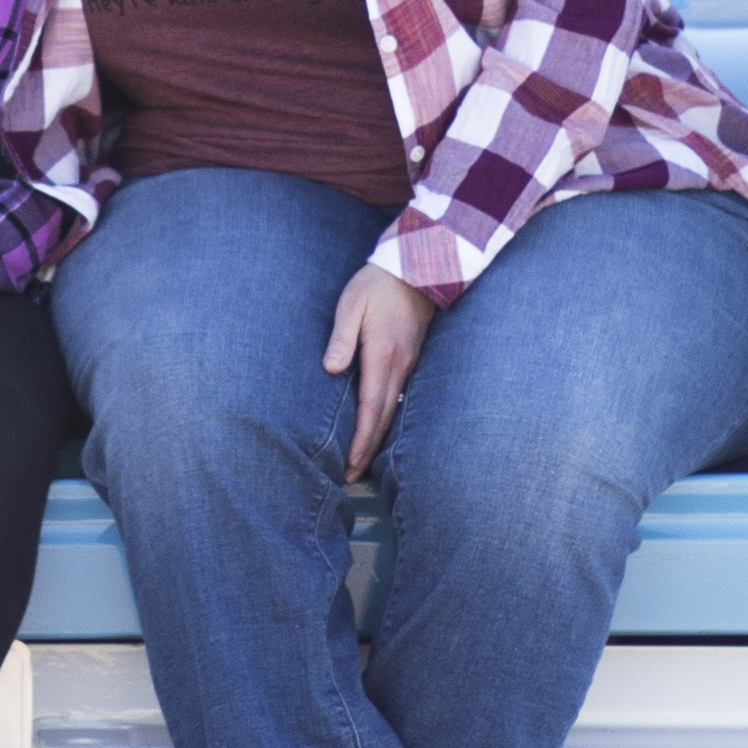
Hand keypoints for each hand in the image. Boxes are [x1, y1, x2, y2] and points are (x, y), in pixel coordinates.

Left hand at [323, 267, 435, 478]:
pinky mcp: (409, 361)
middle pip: (382, 419)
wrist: (416, 269)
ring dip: (376, 440)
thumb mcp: (351, 305)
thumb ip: (341, 337)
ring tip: (360, 464)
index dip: (361, 440)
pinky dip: (384, 422)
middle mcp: (399, 366)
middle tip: (349, 478)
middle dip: (366, 452)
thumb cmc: (376, 286)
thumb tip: (331, 369)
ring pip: (391, 412)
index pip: (370, 408)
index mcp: (382, 355)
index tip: (350, 465)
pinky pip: (397, 400)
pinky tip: (375, 432)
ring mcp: (408, 365)